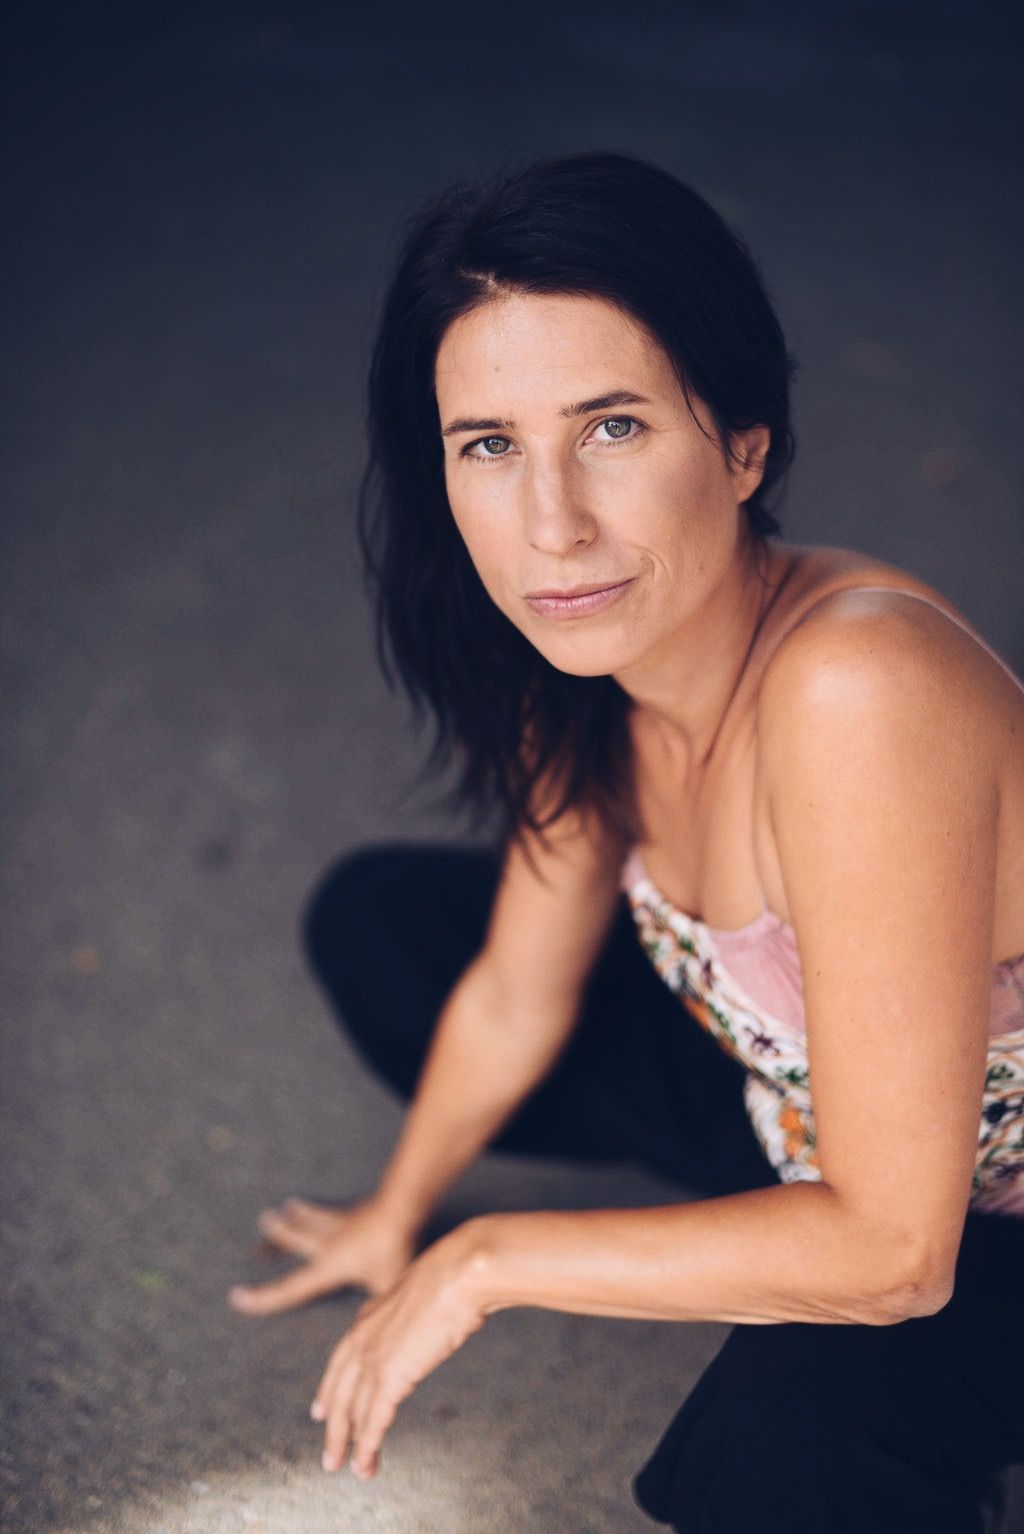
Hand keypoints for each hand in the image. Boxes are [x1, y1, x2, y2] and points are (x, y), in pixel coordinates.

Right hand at [227, 1194, 417, 1313]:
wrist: (403, 1207)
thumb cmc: (393, 1251)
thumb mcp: (384, 1288)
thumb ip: (376, 1308)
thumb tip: (375, 1330)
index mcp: (328, 1267)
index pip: (289, 1289)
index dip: (263, 1297)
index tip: (237, 1297)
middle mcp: (329, 1243)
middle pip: (297, 1237)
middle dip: (279, 1234)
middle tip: (264, 1222)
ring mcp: (344, 1222)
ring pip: (315, 1218)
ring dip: (301, 1213)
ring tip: (289, 1205)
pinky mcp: (361, 1208)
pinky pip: (342, 1209)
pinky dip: (336, 1206)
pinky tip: (342, 1203)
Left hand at [312, 1223, 488, 1480]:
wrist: (461, 1272)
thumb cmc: (457, 1275)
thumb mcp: (427, 1294)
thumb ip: (421, 1311)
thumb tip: (440, 1314)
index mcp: (370, 1316)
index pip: (340, 1360)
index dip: (329, 1388)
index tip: (321, 1411)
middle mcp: (363, 1337)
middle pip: (339, 1391)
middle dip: (333, 1425)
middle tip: (330, 1453)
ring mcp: (374, 1357)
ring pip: (352, 1411)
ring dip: (348, 1444)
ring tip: (347, 1470)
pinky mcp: (391, 1376)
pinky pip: (373, 1421)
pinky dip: (367, 1446)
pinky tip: (366, 1465)